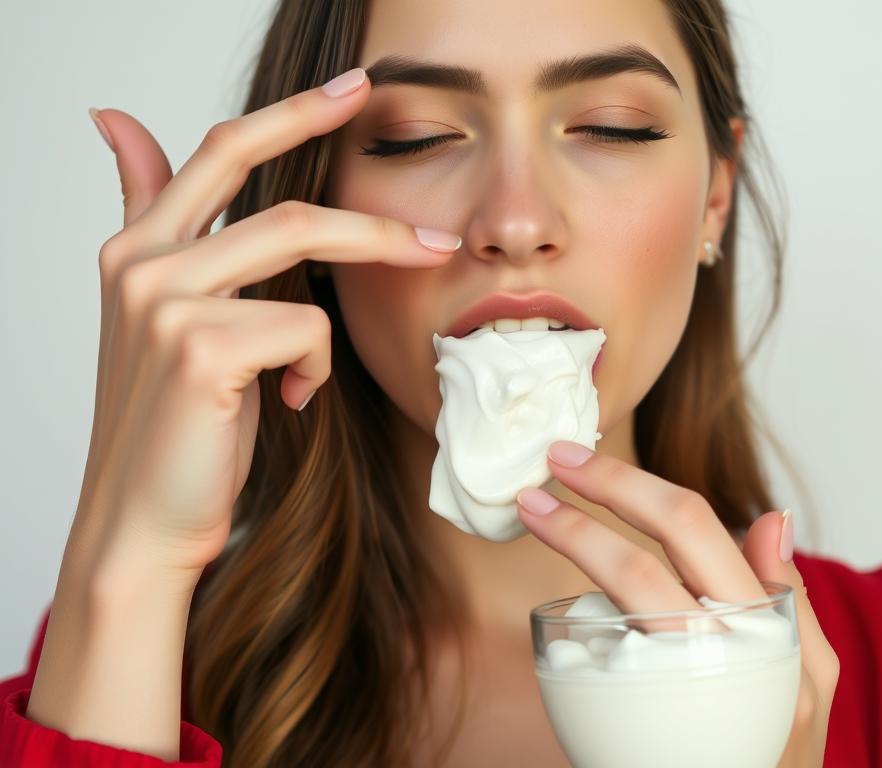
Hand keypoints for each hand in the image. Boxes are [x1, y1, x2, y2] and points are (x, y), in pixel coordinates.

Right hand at [76, 68, 462, 586]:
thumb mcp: (172, 317)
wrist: (143, 522)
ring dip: (371, 252)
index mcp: (136, 249)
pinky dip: (319, 364)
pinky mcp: (201, 348)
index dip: (289, 112)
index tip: (350, 88)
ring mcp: (164, 301)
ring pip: (300, 237)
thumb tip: (118, 122)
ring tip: (419, 268)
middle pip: (264, 178)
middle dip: (351, 161)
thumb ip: (166, 226)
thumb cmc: (179, 427)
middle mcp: (140, 262)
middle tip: (406, 149)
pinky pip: (307, 327)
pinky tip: (294, 399)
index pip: (217, 152)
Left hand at [516, 440, 839, 767]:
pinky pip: (601, 659)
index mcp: (767, 627)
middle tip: (550, 461)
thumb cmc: (774, 750)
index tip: (576, 459)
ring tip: (532, 510)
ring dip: (575, 538)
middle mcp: (732, 650)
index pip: (695, 526)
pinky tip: (545, 602)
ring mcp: (689, 687)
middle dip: (601, 493)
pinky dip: (567, 619)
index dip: (629, 483)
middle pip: (660, 546)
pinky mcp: (646, 723)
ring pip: (631, 589)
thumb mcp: (806, 677)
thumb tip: (773, 517)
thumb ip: (786, 597)